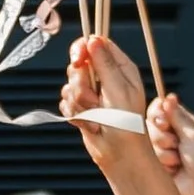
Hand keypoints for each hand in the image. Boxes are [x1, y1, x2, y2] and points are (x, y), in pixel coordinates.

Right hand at [61, 34, 150, 152]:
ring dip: (79, 103)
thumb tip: (92, 40)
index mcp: (120, 68)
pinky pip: (66, 103)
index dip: (83, 49)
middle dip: (81, 84)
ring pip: (70, 85)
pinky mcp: (81, 108)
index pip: (96, 44)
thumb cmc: (127, 126)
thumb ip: (104, 64)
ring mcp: (92, 93)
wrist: (119, 155)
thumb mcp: (119, 90)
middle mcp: (105, 78)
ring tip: (96, 116)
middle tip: (94, 99)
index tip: (78, 60)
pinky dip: (75, 114)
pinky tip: (89, 123)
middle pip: (79, 65)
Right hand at [149, 94, 193, 194]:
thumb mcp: (193, 134)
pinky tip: (173, 169)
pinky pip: (149, 157)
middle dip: (161, 135)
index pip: (160, 108)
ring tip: (178, 160)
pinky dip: (162, 162)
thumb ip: (177, 115)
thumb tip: (168, 97)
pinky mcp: (157, 164)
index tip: (163, 120)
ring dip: (164, 152)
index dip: (157, 112)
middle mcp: (172, 134)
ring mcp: (163, 150)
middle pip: (150, 124)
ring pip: (148, 142)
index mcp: (183, 123)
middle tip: (175, 144)